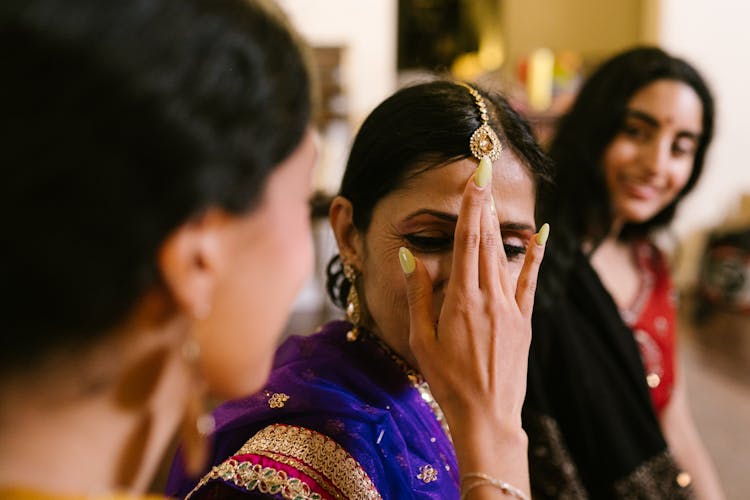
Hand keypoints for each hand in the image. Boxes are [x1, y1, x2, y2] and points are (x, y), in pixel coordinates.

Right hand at [399, 157, 547, 427]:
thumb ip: (418, 295)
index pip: (467, 240)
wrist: (487, 417)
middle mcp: (489, 297)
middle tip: (484, 171)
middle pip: (487, 240)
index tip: (474, 176)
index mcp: (461, 300)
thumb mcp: (422, 340)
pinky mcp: (524, 321)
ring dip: (498, 223)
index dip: (471, 205)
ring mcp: (511, 308)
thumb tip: (410, 256)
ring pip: (505, 255)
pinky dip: (535, 255)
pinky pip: (530, 280)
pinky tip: (541, 233)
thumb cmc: (447, 381)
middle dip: (484, 204)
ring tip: (494, 196)